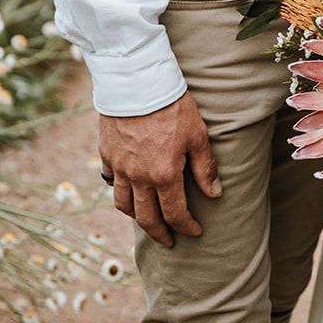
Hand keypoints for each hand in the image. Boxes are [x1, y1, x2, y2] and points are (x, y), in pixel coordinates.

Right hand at [99, 90, 220, 248]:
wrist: (138, 81)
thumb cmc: (172, 106)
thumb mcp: (197, 134)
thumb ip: (205, 167)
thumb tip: (215, 193)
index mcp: (164, 175)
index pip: (175, 214)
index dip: (186, 227)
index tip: (194, 231)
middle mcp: (139, 178)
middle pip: (147, 219)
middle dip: (160, 234)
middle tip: (168, 241)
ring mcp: (120, 168)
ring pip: (124, 205)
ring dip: (137, 217)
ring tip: (146, 220)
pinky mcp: (107, 154)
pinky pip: (112, 182)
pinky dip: (121, 190)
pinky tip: (129, 188)